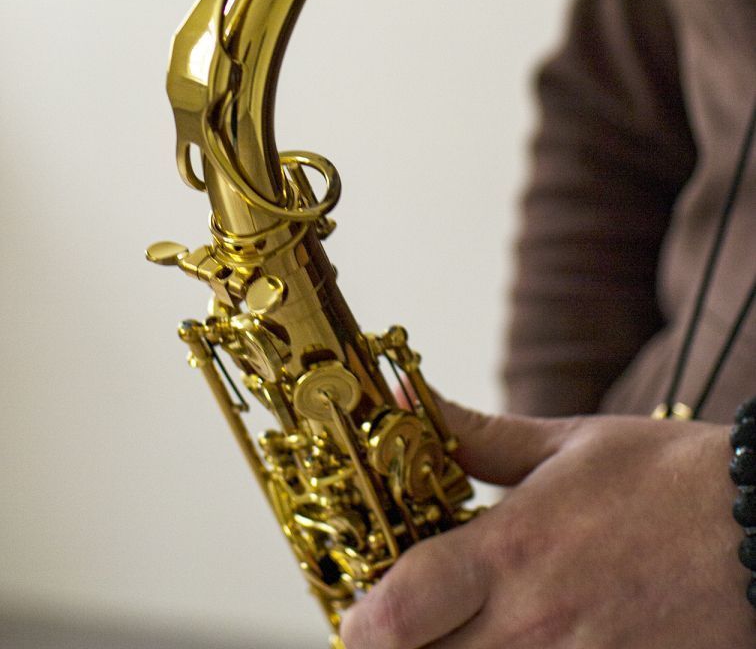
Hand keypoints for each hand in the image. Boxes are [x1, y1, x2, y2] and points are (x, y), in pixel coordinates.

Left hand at [339, 401, 750, 647]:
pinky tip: (515, 643)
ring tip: (459, 631)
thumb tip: (404, 402)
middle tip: (406, 622)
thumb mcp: (567, 442)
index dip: (360, 622)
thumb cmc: (669, 478)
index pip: (398, 612)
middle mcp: (534, 624)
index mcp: (513, 552)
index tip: (357, 611)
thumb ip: (476, 436)